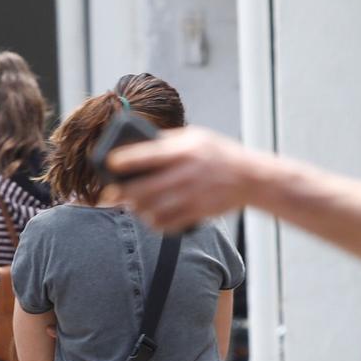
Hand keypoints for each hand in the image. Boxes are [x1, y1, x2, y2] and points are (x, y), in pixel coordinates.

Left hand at [107, 127, 266, 230]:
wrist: (251, 177)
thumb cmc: (219, 154)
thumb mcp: (196, 136)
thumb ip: (168, 141)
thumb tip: (137, 146)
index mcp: (183, 150)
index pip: (144, 155)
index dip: (122, 161)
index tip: (109, 164)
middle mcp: (185, 173)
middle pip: (141, 189)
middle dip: (120, 193)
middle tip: (110, 194)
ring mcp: (191, 195)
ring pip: (151, 209)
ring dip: (136, 209)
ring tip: (131, 205)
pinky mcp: (197, 212)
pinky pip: (166, 224)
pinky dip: (153, 223)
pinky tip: (149, 217)